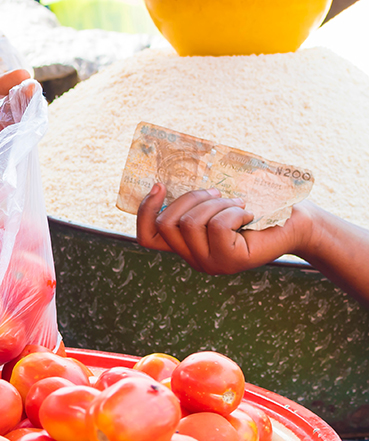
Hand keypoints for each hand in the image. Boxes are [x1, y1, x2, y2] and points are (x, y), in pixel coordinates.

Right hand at [136, 184, 315, 274]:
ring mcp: (210, 263)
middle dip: (190, 198)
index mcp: (187, 245)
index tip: (159, 186)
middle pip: (166, 224)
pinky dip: (233, 212)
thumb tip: (167, 176)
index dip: (144, 212)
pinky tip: (248, 216)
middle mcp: (193, 258)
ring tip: (238, 204)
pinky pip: (217, 227)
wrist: (296, 223)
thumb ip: (196, 198)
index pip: (147, 238)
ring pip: (190, 223)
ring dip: (215, 203)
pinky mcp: (230, 262)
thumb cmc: (259, 205)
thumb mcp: (220, 199)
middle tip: (218, 193)